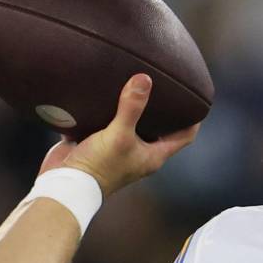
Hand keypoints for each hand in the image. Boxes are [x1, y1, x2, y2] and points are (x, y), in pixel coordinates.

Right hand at [38, 74, 200, 196]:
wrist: (65, 183)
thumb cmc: (98, 166)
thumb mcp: (119, 134)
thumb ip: (132, 107)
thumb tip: (144, 79)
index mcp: (153, 155)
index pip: (184, 136)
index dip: (193, 120)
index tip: (197, 100)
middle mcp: (139, 153)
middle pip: (159, 128)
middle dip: (164, 110)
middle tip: (167, 86)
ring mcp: (118, 149)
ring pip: (132, 125)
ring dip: (135, 108)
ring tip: (137, 84)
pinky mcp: (97, 144)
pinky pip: (106, 124)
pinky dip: (108, 111)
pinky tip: (106, 93)